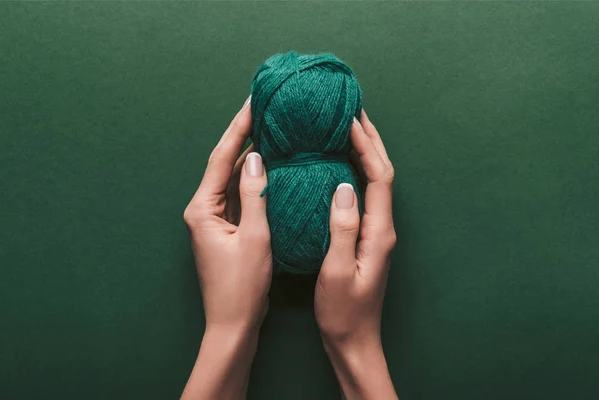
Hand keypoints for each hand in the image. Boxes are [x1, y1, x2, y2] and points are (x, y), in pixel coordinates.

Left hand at [181, 99, 271, 399]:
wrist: (234, 323)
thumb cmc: (242, 287)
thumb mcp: (255, 237)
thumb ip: (254, 195)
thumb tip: (255, 158)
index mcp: (203, 209)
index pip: (221, 158)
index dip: (238, 128)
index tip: (252, 103)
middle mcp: (204, 209)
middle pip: (224, 164)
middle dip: (243, 136)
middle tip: (263, 108)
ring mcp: (215, 219)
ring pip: (232, 179)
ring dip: (248, 155)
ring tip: (269, 128)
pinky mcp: (226, 229)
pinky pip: (240, 196)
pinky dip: (253, 179)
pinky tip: (269, 167)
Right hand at [315, 110, 397, 399]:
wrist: (354, 341)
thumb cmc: (343, 312)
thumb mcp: (335, 271)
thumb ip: (342, 228)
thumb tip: (343, 186)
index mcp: (378, 231)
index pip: (379, 176)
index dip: (367, 144)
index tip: (350, 118)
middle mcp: (383, 226)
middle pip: (382, 172)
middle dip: (371, 138)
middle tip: (353, 109)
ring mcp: (376, 231)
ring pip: (375, 180)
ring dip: (365, 151)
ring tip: (347, 127)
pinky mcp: (366, 236)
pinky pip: (364, 193)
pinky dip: (355, 171)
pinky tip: (339, 164)